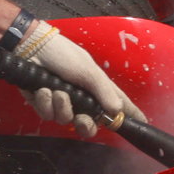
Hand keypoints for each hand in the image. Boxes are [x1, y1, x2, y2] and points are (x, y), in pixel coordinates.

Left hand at [17, 21, 144, 137]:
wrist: (31, 48)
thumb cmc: (63, 54)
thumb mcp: (88, 70)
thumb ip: (103, 91)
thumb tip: (117, 111)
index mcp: (97, 89)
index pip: (118, 105)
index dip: (129, 115)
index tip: (142, 124)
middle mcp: (82, 99)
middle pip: (89, 125)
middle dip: (85, 125)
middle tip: (82, 118)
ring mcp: (63, 102)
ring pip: (66, 120)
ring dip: (61, 106)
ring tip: (57, 90)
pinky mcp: (44, 104)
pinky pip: (47, 114)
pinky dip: (45, 102)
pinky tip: (43, 89)